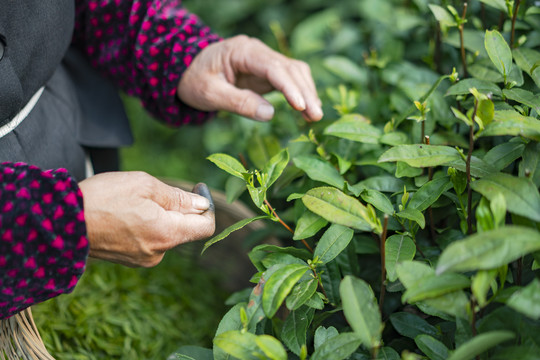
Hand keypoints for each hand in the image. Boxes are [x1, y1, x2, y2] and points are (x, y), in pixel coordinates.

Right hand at [78, 172, 214, 267]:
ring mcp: (144, 259)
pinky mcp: (130, 260)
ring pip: (166, 233)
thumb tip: (202, 205)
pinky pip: (150, 240)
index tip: (197, 188)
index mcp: (167, 233)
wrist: (60, 223)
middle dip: (179, 208)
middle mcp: (159, 252)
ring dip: (160, 216)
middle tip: (156, 190)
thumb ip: (178, 197)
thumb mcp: (145, 185)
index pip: (206, 227)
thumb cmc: (103, 198)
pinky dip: (147, 225)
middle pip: (185, 229)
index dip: (207, 206)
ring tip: (133, 202)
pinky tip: (125, 214)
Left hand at [177, 35, 322, 121]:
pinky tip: (307, 110)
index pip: (273, 67)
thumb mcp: (210, 94)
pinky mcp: (267, 73)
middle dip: (305, 92)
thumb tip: (269, 115)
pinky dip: (300, 94)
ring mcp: (264, 61)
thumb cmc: (195, 80)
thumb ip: (238, 103)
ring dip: (307, 93)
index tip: (301, 106)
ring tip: (314, 117)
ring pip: (295, 72)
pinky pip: (290, 80)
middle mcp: (257, 52)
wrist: (187, 71)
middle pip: (289, 68)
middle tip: (315, 116)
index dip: (289, 87)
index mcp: (242, 51)